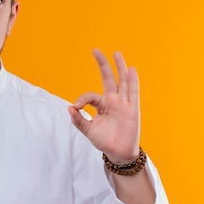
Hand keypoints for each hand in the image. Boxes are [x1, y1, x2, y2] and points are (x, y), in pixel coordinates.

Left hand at [67, 49, 139, 163]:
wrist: (118, 153)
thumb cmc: (104, 141)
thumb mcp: (88, 130)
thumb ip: (78, 120)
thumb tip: (69, 108)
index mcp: (102, 105)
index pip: (91, 95)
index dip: (82, 99)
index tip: (76, 107)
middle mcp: (113, 101)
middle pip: (108, 78)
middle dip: (102, 65)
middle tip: (96, 50)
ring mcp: (123, 103)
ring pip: (122, 81)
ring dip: (120, 67)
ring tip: (116, 53)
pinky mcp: (132, 109)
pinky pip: (133, 92)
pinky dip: (133, 81)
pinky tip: (131, 69)